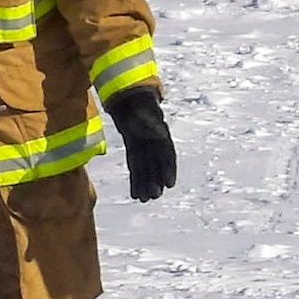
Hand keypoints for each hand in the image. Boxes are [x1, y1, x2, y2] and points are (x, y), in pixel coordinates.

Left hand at [107, 87, 176, 201]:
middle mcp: (155, 143)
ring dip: (146, 184)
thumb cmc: (138, 104)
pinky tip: (136, 193)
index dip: (168, 169)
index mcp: (161, 134)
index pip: (167, 154)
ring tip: (145, 199)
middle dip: (155, 181)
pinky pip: (136, 168)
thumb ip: (149, 120)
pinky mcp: (135, 151)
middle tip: (153, 196)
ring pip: (147, 169)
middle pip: (157, 165)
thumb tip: (157, 129)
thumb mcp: (144, 110)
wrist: (128, 98)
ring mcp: (145, 147)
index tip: (169, 184)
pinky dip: (136, 180)